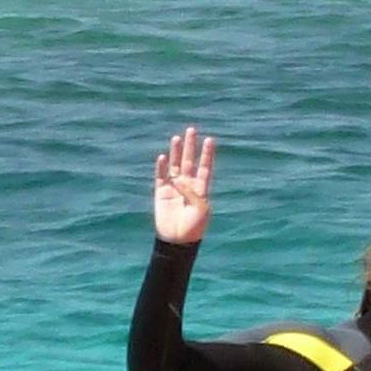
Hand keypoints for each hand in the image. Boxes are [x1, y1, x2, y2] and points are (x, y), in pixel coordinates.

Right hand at [151, 124, 214, 246]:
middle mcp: (188, 185)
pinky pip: (161, 176)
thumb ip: (193, 193)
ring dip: (176, 152)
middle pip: (190, 161)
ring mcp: (174, 187)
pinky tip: (163, 157)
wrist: (177, 240)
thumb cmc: (194, 227)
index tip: (209, 140)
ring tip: (177, 138)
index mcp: (201, 189)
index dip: (207, 154)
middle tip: (192, 130)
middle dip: (191, 146)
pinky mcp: (161, 192)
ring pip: (175, 165)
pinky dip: (161, 167)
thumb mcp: (201, 209)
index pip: (205, 167)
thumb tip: (180, 180)